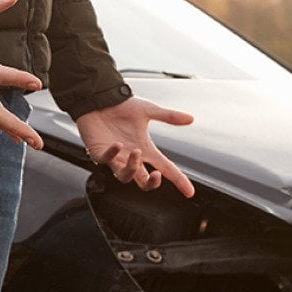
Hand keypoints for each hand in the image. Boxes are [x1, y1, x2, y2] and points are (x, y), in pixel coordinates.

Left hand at [76, 97, 195, 196]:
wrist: (101, 99)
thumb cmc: (122, 106)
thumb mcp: (148, 111)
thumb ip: (169, 116)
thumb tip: (190, 118)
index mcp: (146, 149)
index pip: (166, 168)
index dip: (178, 180)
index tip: (189, 192)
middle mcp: (132, 157)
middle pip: (144, 181)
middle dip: (151, 183)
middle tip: (157, 174)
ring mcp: (116, 157)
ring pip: (125, 176)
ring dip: (132, 168)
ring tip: (136, 152)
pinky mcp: (100, 152)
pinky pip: (106, 160)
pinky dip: (112, 155)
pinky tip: (118, 144)